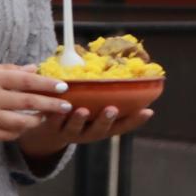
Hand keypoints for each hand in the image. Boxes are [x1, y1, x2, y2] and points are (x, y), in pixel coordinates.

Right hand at [0, 65, 72, 141]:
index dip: (47, 84)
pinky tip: (24, 126)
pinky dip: (20, 130)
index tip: (62, 87)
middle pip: (29, 102)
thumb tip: (33, 69)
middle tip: (66, 105)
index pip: (27, 80)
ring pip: (22, 122)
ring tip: (44, 117)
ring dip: (37, 120)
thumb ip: (7, 70)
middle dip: (51, 104)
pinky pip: (9, 134)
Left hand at [18, 100, 152, 154]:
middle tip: (111, 109)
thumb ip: (104, 93)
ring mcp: (68, 132)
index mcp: (102, 127)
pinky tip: (54, 109)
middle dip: (106, 120)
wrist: (47, 131)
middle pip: (99, 130)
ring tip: (82, 110)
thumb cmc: (77, 112)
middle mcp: (88, 133)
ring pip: (75, 128)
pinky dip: (53, 116)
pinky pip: (51, 122)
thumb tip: (119, 62)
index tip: (148, 110)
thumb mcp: (93, 106)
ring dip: (79, 119)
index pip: (123, 126)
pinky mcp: (50, 129)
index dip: (135, 120)